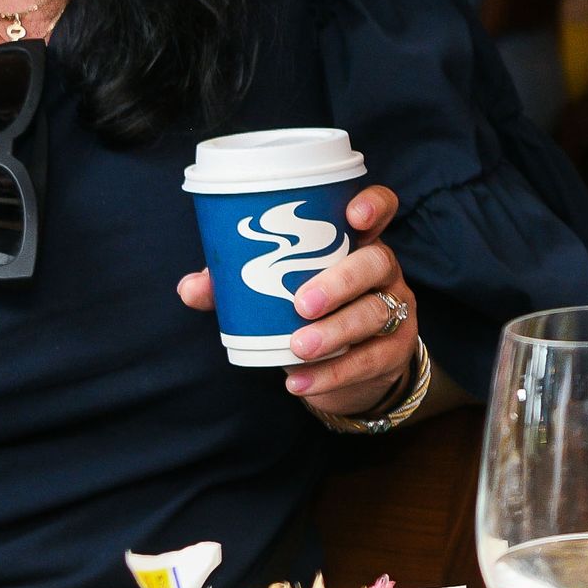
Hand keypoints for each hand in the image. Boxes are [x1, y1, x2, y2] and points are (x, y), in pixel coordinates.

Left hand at [176, 183, 421, 415]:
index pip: (381, 209)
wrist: (347, 368)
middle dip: (340, 282)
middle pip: (376, 263)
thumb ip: (236, 285)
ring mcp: (395, 309)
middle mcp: (382, 270)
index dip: (374, 206)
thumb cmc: (307, 312)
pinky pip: (369, 360)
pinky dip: (331, 374)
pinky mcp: (395, 351)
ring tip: (297, 347)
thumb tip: (192, 288)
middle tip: (300, 304)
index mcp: (355, 242)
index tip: (352, 217)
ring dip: (334, 332)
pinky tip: (299, 381)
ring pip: (375, 313)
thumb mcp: (276, 290)